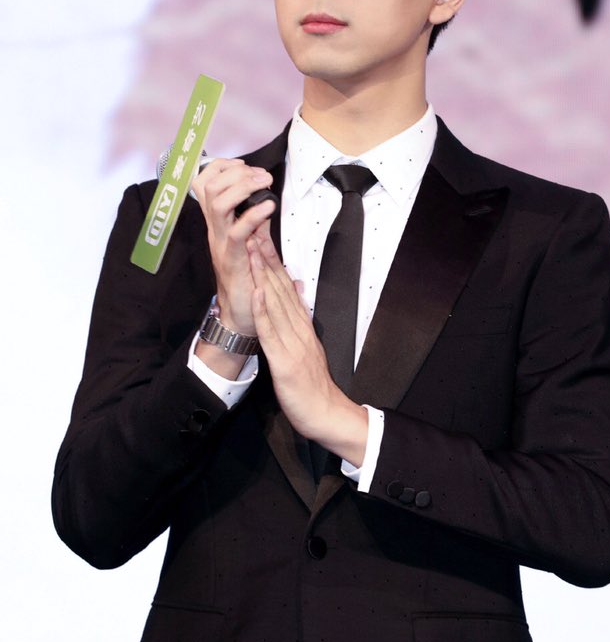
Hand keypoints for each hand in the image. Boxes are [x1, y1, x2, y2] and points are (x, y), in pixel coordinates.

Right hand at [192, 158, 274, 334]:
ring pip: (218, 203)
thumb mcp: (251, 242)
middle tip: (262, 175)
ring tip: (264, 183)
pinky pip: (237, 231)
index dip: (221, 167)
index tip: (244, 165)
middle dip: (237, 172)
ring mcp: (221, 243)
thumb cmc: (247, 278)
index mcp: (217, 222)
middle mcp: (215, 229)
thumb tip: (264, 199)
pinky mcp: (232, 259)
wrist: (242, 315)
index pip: (205, 183)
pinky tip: (269, 208)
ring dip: (243, 187)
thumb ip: (254, 221)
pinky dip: (254, 215)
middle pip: (210, 187)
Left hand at [248, 233, 368, 466]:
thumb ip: (301, 319)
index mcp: (302, 325)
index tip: (262, 237)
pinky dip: (264, 309)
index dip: (274, 261)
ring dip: (262, 273)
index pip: (287, 286)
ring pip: (275, 301)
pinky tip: (258, 290)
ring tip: (252, 247)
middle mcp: (298, 328)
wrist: (326, 413)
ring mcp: (292, 342)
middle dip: (266, 257)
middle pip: (281, 286)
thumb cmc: (313, 385)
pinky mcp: (285, 359)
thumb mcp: (308, 347)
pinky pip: (271, 331)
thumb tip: (299, 292)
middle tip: (254, 228)